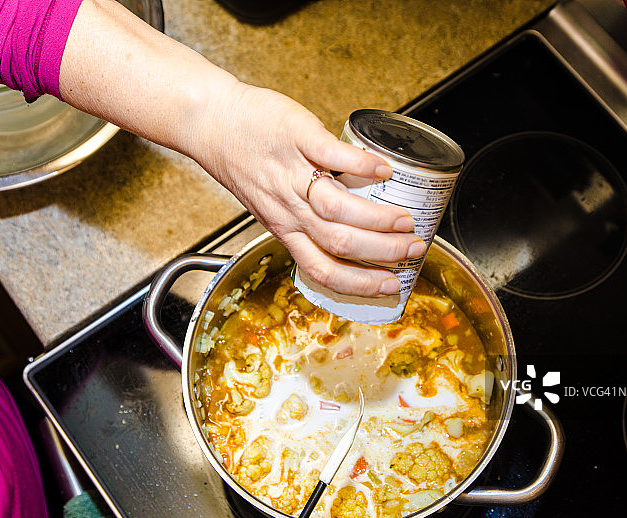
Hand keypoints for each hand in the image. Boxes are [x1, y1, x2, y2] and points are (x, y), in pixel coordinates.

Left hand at [60, 0, 424, 295]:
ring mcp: (292, 173)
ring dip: (377, 218)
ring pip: (337, 207)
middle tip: (413, 250)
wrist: (214, 123)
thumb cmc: (242, 162)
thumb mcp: (269, 205)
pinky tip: (385, 171)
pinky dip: (362, 165)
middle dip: (382, 253)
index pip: (323, 269)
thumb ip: (302, 221)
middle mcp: (288, 208)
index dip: (359, 283)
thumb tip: (348, 232)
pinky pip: (332, 155)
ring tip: (405, 219)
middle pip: (339, 243)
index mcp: (285, 228)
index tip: (390, 285)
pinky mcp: (296, 137)